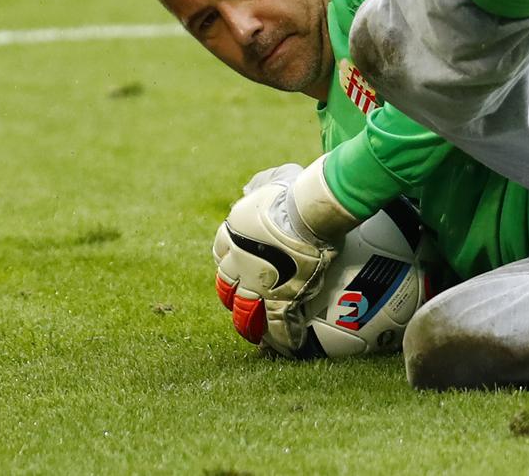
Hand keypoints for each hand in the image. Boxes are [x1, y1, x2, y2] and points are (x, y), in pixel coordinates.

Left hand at [211, 156, 357, 353]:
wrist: (306, 213)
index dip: (231, 266)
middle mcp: (236, 265)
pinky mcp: (279, 300)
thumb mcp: (270, 181)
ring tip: (261, 338)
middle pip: (227, 291)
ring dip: (252, 326)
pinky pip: (277, 327)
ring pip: (245, 314)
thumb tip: (250, 189)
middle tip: (246, 307)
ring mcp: (256, 286)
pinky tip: (291, 347)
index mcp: (231, 237)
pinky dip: (284, 339)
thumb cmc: (292, 193)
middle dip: (235, 300)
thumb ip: (259, 186)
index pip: (222, 257)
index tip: (238, 271)